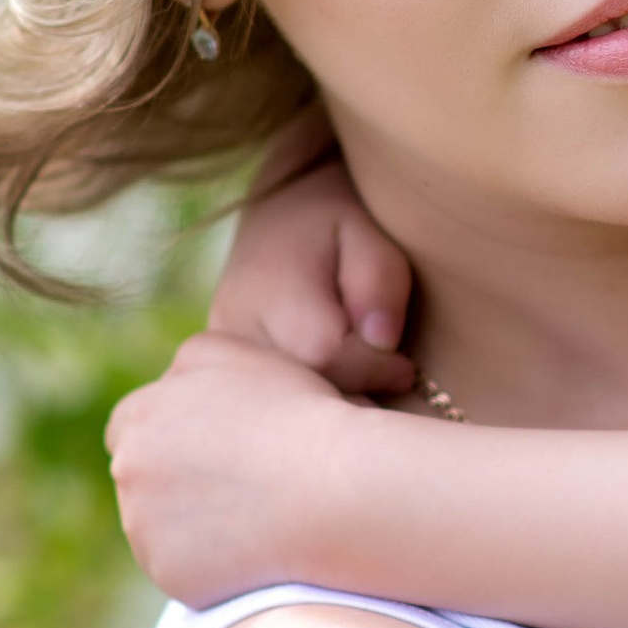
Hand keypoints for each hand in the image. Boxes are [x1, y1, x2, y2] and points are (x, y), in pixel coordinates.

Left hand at [108, 332, 360, 605]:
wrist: (331, 488)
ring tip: (253, 516)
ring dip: (192, 522)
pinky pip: (182, 567)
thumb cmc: (295, 413)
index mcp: (139, 415)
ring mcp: (143, 527)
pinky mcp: (168, 572)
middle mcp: (129, 470)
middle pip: (142, 477)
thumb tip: (172, 383)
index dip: (174, 433)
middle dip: (176, 479)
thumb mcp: (234, 352)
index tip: (213, 444)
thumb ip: (187, 364)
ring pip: (158, 526)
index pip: (132, 425)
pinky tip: (253, 549)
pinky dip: (209, 562)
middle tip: (235, 482)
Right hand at [210, 154, 416, 398]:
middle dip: (353, 398)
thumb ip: (379, 279)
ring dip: (326, 412)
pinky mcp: (223, 376)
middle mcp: (231, 328)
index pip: (324, 355)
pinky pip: (265, 412)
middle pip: (296, 392)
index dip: (373, 369)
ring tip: (365, 395)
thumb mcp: (368, 229)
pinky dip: (303, 413)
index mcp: (268, 287)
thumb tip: (382, 341)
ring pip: (277, 412)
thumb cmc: (337, 218)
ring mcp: (221, 358)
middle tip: (390, 389)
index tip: (406, 366)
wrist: (282, 213)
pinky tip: (333, 403)